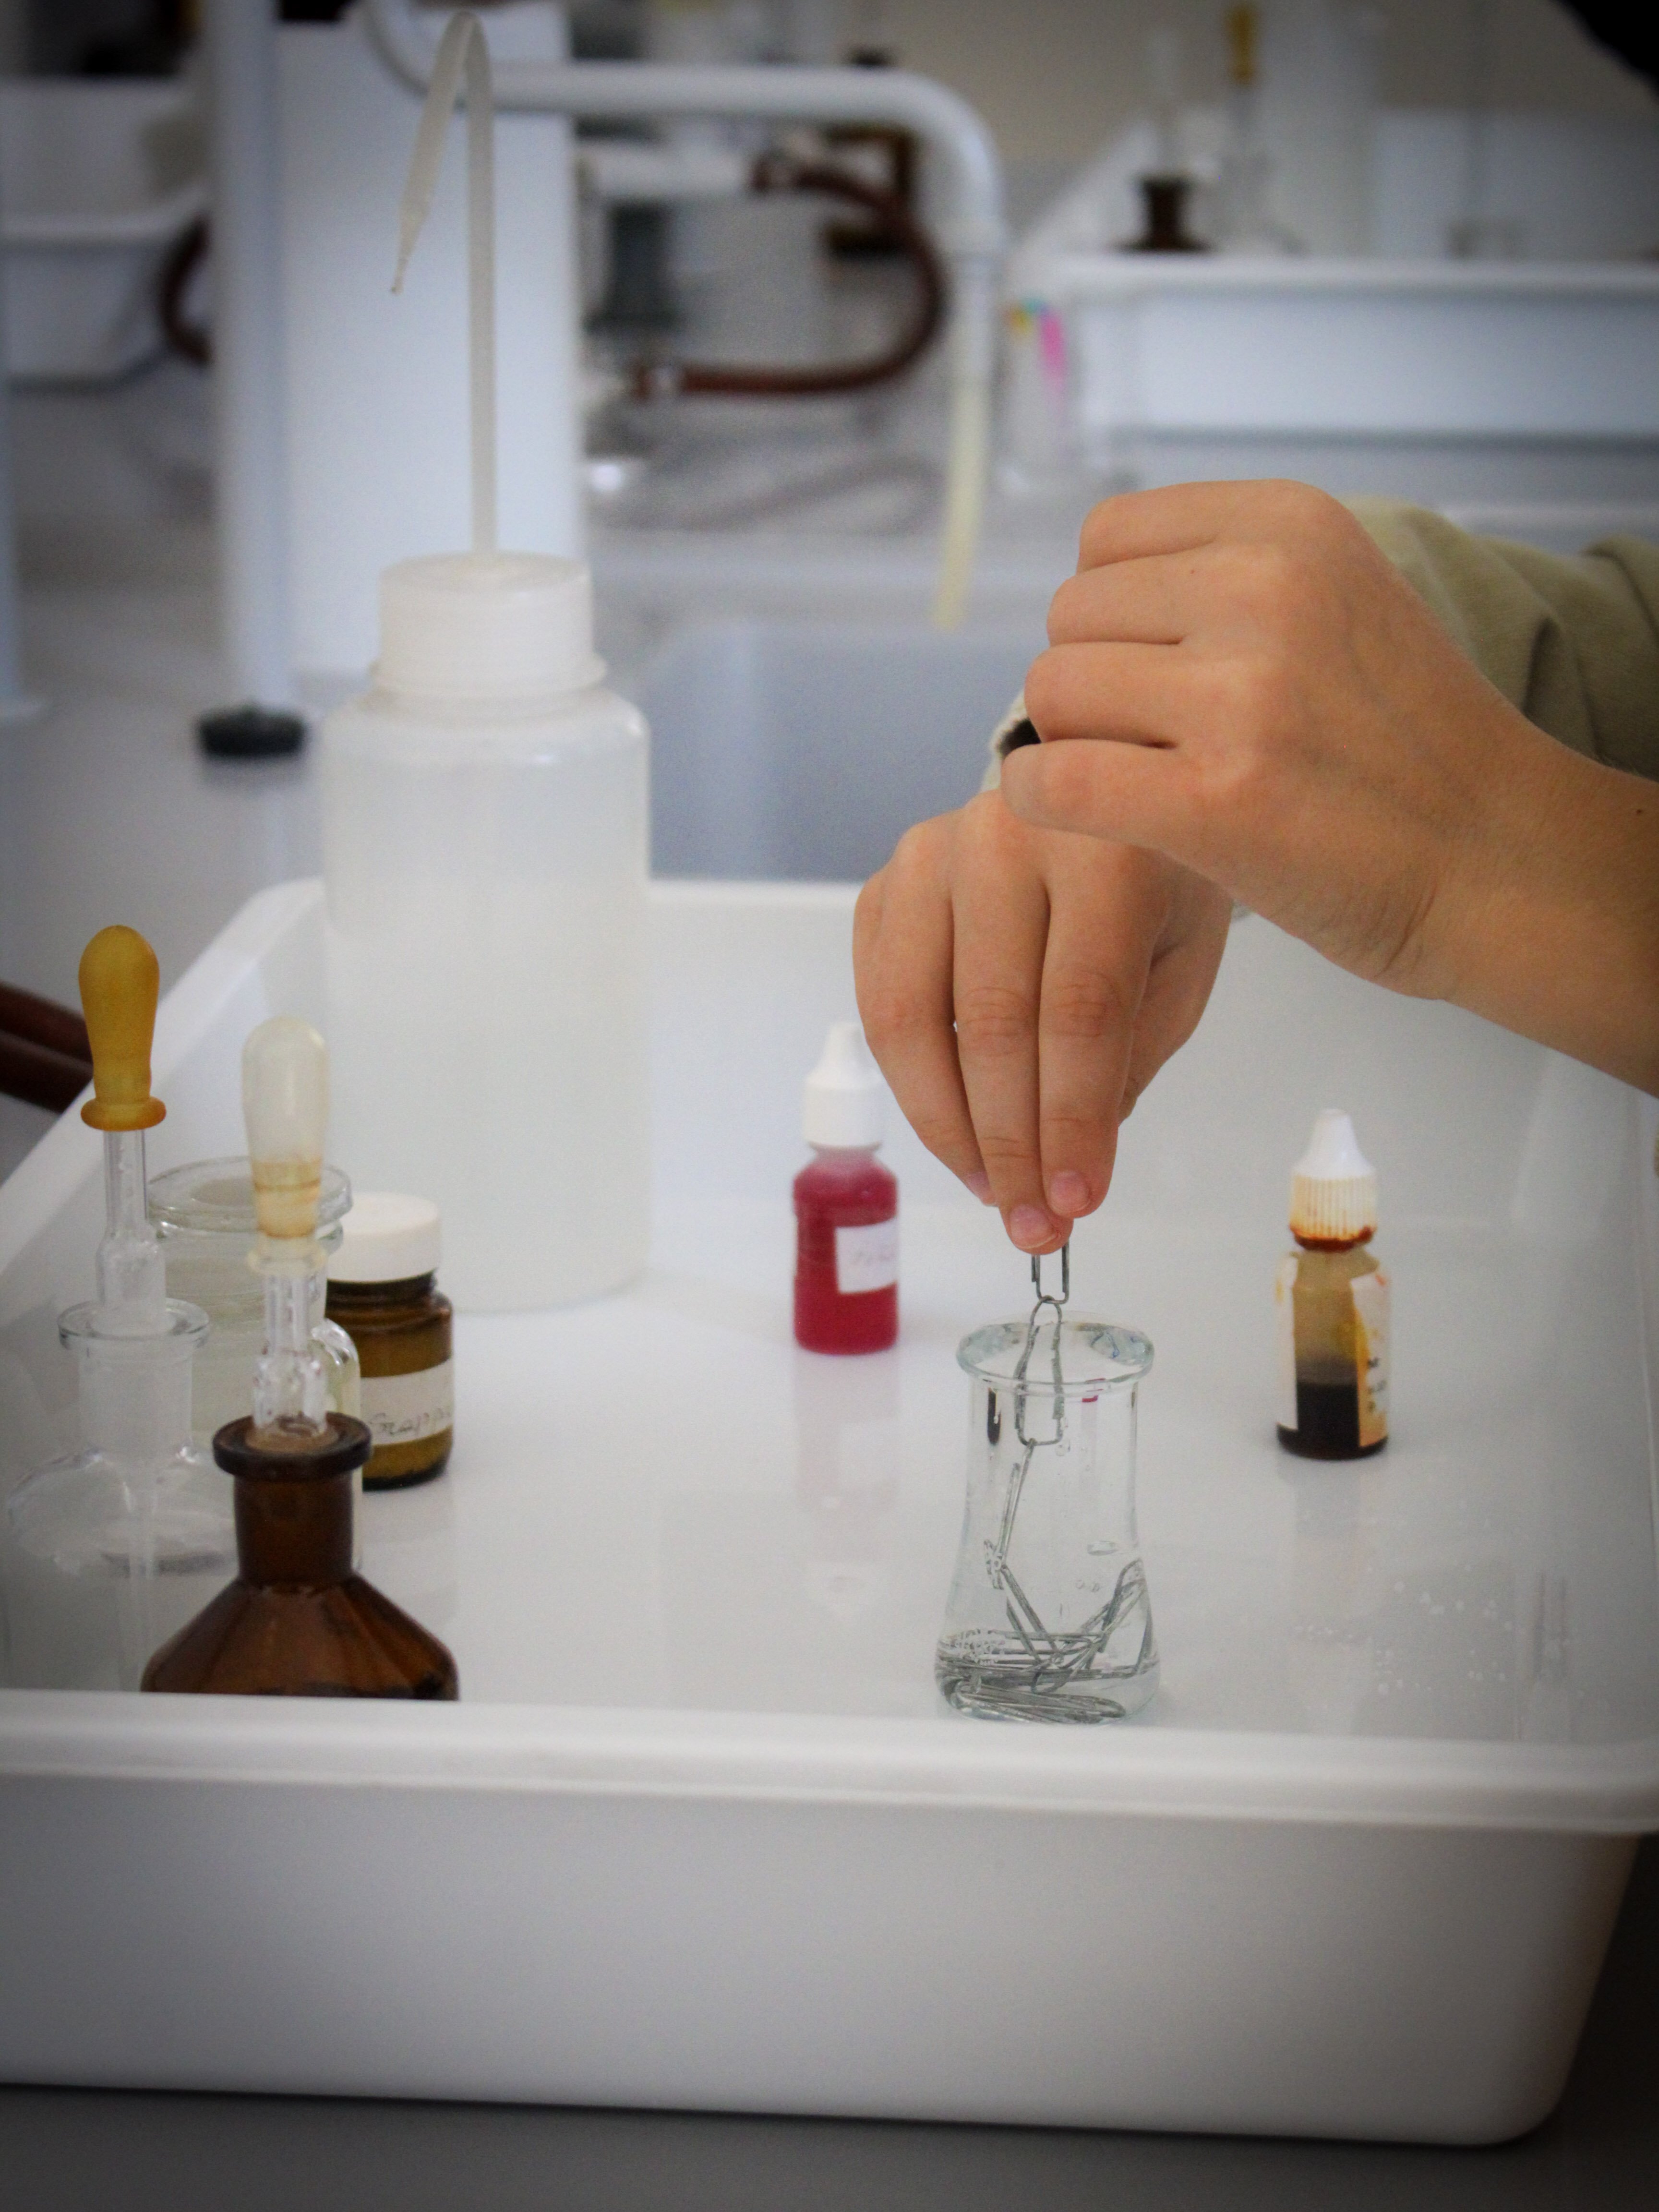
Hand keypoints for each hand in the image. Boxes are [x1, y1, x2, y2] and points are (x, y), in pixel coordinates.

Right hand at [855, 792, 1231, 1251]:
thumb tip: (1066, 1166)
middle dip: (1011, 1143)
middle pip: (992, 1022)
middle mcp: (1006, 836)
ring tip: (992, 1190)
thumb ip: (1132, 1053)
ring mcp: (931, 854)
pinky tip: (957, 1132)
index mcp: (1105, 847)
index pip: (1079, 1008)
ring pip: (912, 1018)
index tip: (1077, 1203)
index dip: (1072, 1118)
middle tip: (1033, 1223)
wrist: (1097, 792)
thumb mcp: (1181, 960)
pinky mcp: (886, 882)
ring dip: (948, 1127)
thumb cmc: (1152, 886)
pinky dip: (912, 1084)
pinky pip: (878, 1002)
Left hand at [1011, 480, 1658, 1090]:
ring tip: (1137, 777)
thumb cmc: (1406, 748)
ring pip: (1054, 691)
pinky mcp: (1214, 800)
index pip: (1107, 537)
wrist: (1498, 861)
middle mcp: (1265, 588)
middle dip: (1092, 681)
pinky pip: (1055, 777)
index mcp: (1291, 526)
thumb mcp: (1336, 600)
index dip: (1110, 612)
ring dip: (1073, 741)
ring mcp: (1240, 695)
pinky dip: (1037, 797)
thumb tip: (1087, 595)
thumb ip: (1226, 575)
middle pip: (1072, 616)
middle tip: (1149, 738)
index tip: (1153, 666)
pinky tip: (1064, 810)